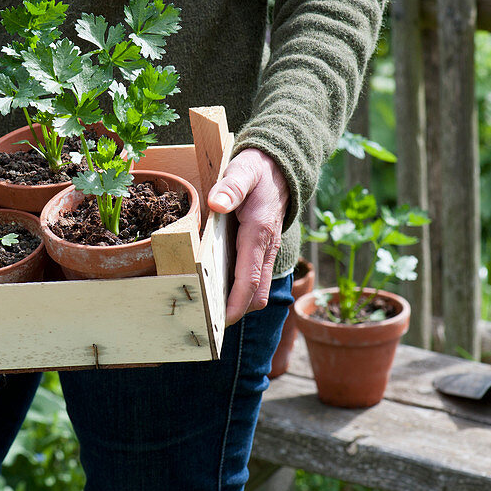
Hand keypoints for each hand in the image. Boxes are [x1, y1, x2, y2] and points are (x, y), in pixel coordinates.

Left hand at [207, 148, 288, 325]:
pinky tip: (221, 292)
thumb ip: (230, 188)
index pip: (249, 278)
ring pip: (259, 289)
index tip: (221, 320)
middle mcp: (267, 246)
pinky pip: (257, 278)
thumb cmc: (256, 170)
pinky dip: (243, 291)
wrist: (281, 167)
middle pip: (257, 293)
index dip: (236, 302)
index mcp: (259, 232)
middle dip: (236, 311)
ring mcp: (268, 250)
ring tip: (212, 313)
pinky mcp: (264, 250)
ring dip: (240, 303)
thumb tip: (216, 204)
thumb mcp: (242, 172)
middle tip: (210, 323)